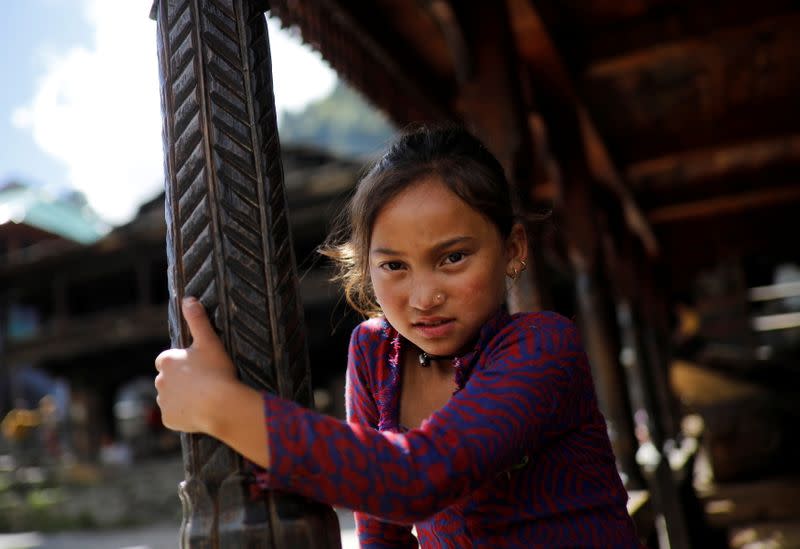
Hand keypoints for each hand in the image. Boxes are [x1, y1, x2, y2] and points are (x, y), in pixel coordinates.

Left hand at [154, 297, 238, 433]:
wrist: (221, 405)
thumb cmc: (217, 372)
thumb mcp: (209, 341)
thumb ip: (197, 319)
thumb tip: (188, 299)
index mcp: (166, 360)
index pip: (169, 360)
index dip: (184, 363)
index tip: (200, 367)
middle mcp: (159, 380)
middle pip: (170, 379)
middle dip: (182, 381)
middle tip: (205, 383)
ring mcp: (163, 401)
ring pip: (171, 398)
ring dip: (182, 398)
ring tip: (204, 399)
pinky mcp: (168, 419)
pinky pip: (175, 416)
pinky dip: (184, 415)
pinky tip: (200, 412)